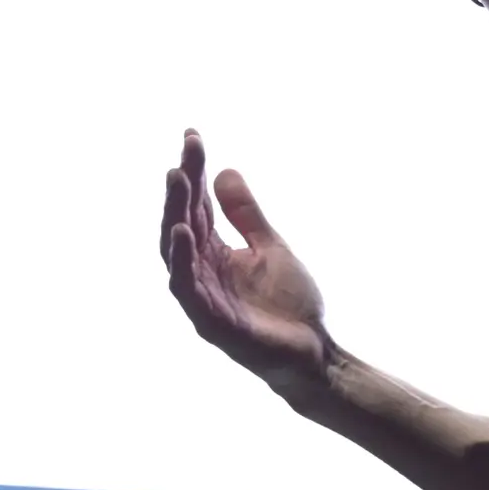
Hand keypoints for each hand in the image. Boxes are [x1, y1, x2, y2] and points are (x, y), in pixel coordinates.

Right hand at [160, 131, 332, 397]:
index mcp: (214, 254)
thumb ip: (246, 214)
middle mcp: (201, 272)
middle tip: (186, 150)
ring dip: (175, 214)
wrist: (313, 354)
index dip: (194, 171)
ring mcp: (202, 297)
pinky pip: (188, 289)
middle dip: (182, 186)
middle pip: (183, 221)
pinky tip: (183, 232)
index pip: (197, 205)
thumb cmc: (289, 307)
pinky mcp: (210, 322)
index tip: (192, 135)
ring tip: (178, 178)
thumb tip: (224, 170)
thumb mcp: (270, 248)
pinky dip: (182, 261)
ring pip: (177, 251)